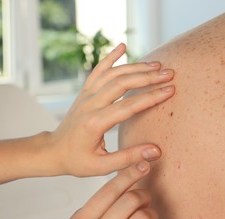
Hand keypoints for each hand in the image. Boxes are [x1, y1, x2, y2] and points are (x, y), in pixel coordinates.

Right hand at [44, 160, 159, 218]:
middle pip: (130, 201)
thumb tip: (107, 198)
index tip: (142, 165)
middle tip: (146, 197)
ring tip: (149, 217)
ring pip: (143, 218)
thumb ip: (83, 217)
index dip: (129, 174)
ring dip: (151, 214)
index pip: (109, 191)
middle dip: (143, 194)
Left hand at [49, 43, 174, 176]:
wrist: (54, 151)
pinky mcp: (85, 92)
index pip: (128, 106)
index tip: (170, 90)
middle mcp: (90, 104)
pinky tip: (122, 46)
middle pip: (121, 83)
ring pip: (112, 74)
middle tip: (169, 74)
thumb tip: (156, 151)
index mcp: (95, 123)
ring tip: (157, 65)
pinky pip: (98, 70)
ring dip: (135, 67)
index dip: (151, 97)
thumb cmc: (78, 161)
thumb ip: (129, 158)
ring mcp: (86, 95)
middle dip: (148, 77)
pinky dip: (110, 57)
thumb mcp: (102, 167)